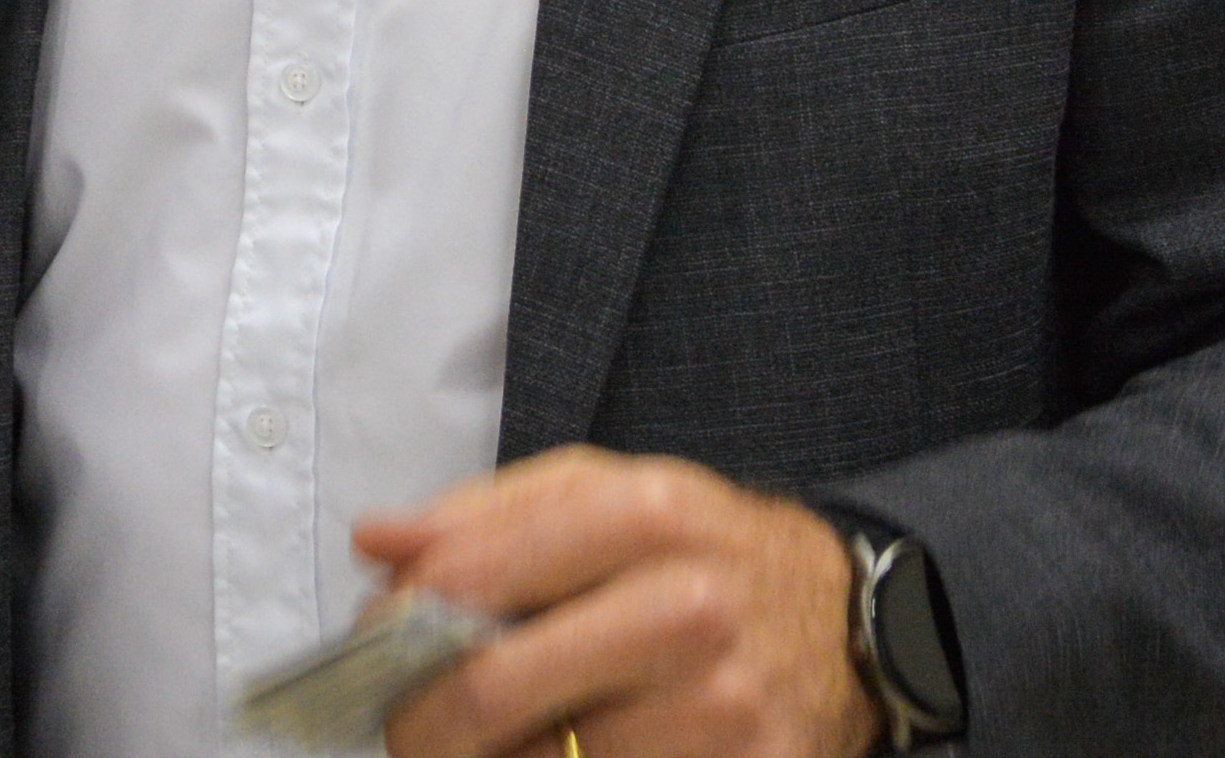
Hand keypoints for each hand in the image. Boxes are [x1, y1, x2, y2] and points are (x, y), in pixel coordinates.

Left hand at [355, 447, 878, 757]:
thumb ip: (483, 514)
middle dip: (420, 724)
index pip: (471, 578)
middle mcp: (690, 610)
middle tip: (403, 726)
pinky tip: (565, 753)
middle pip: (494, 694)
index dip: (397, 624)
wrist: (849, 621)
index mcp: (645, 516)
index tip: (375, 645)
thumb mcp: (607, 492)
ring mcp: (723, 710)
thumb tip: (378, 541)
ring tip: (496, 741)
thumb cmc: (706, 552)